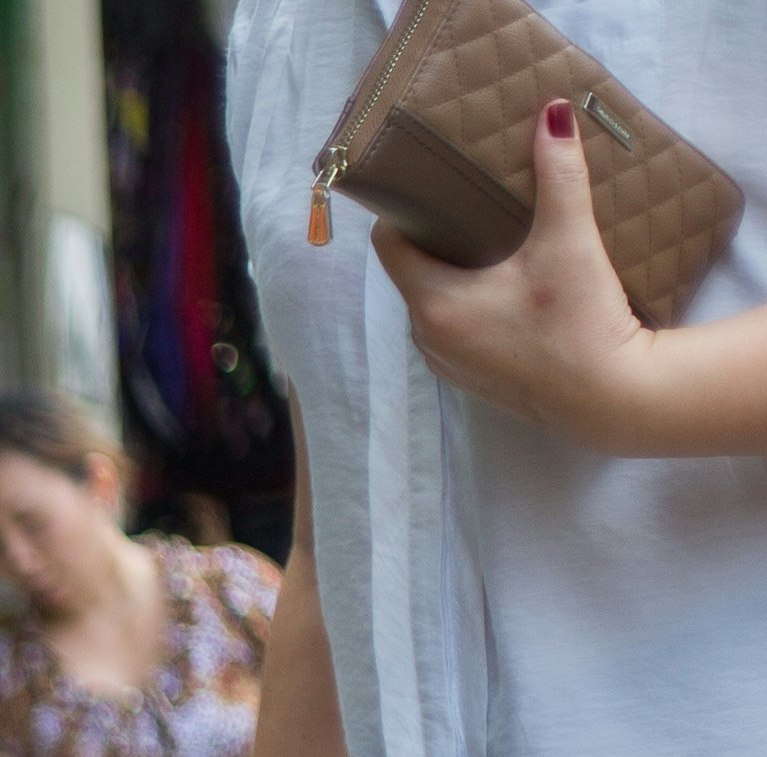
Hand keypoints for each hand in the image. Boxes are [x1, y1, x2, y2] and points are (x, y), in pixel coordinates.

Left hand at [382, 99, 654, 440]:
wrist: (611, 398)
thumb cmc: (580, 323)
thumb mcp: (568, 241)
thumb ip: (559, 177)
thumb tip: (552, 113)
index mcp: (433, 304)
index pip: (390, 243)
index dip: (406, 207)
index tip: (432, 180)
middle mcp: (427, 338)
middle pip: (413, 269)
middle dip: (437, 232)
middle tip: (470, 194)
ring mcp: (448, 362)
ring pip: (435, 299)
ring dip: (455, 267)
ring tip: (490, 231)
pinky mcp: (474, 375)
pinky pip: (456, 325)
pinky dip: (470, 298)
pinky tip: (506, 278)